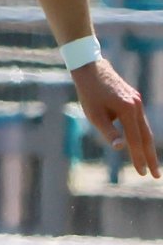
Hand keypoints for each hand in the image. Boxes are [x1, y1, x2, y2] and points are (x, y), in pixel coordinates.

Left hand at [72, 58, 159, 177]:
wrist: (90, 69)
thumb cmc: (89, 94)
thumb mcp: (94, 115)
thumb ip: (109, 132)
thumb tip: (121, 148)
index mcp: (128, 110)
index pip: (135, 140)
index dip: (138, 158)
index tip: (142, 173)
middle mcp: (137, 106)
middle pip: (147, 136)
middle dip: (151, 157)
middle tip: (155, 175)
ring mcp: (137, 101)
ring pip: (145, 128)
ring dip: (147, 146)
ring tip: (150, 162)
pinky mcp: (134, 99)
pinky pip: (139, 120)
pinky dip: (140, 133)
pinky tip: (138, 143)